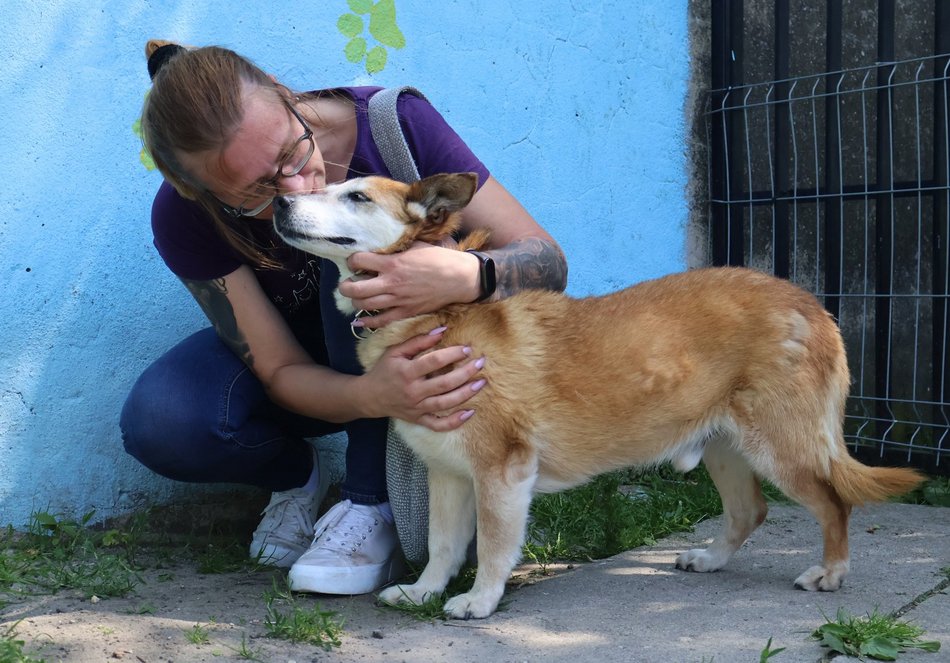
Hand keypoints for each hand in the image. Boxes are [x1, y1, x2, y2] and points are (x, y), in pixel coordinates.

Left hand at [339, 242, 480, 327]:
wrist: (459, 278)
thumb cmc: (439, 259)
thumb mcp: (415, 246)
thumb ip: (396, 248)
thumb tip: (381, 247)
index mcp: (392, 264)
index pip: (359, 261)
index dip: (352, 260)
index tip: (354, 261)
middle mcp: (391, 283)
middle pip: (355, 288)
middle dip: (345, 286)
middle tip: (346, 283)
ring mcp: (398, 300)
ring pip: (365, 305)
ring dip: (355, 301)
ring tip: (356, 296)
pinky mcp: (406, 312)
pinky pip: (381, 321)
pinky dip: (368, 322)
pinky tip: (360, 320)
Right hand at [358, 327, 485, 431]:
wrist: (369, 397)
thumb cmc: (384, 370)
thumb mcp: (395, 351)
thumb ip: (418, 341)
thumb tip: (441, 331)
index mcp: (407, 372)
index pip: (434, 361)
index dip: (453, 354)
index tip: (467, 348)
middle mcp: (413, 391)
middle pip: (444, 383)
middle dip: (466, 373)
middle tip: (481, 363)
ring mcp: (417, 408)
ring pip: (445, 403)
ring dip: (466, 394)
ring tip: (481, 383)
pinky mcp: (419, 419)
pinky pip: (438, 425)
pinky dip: (455, 422)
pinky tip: (470, 413)